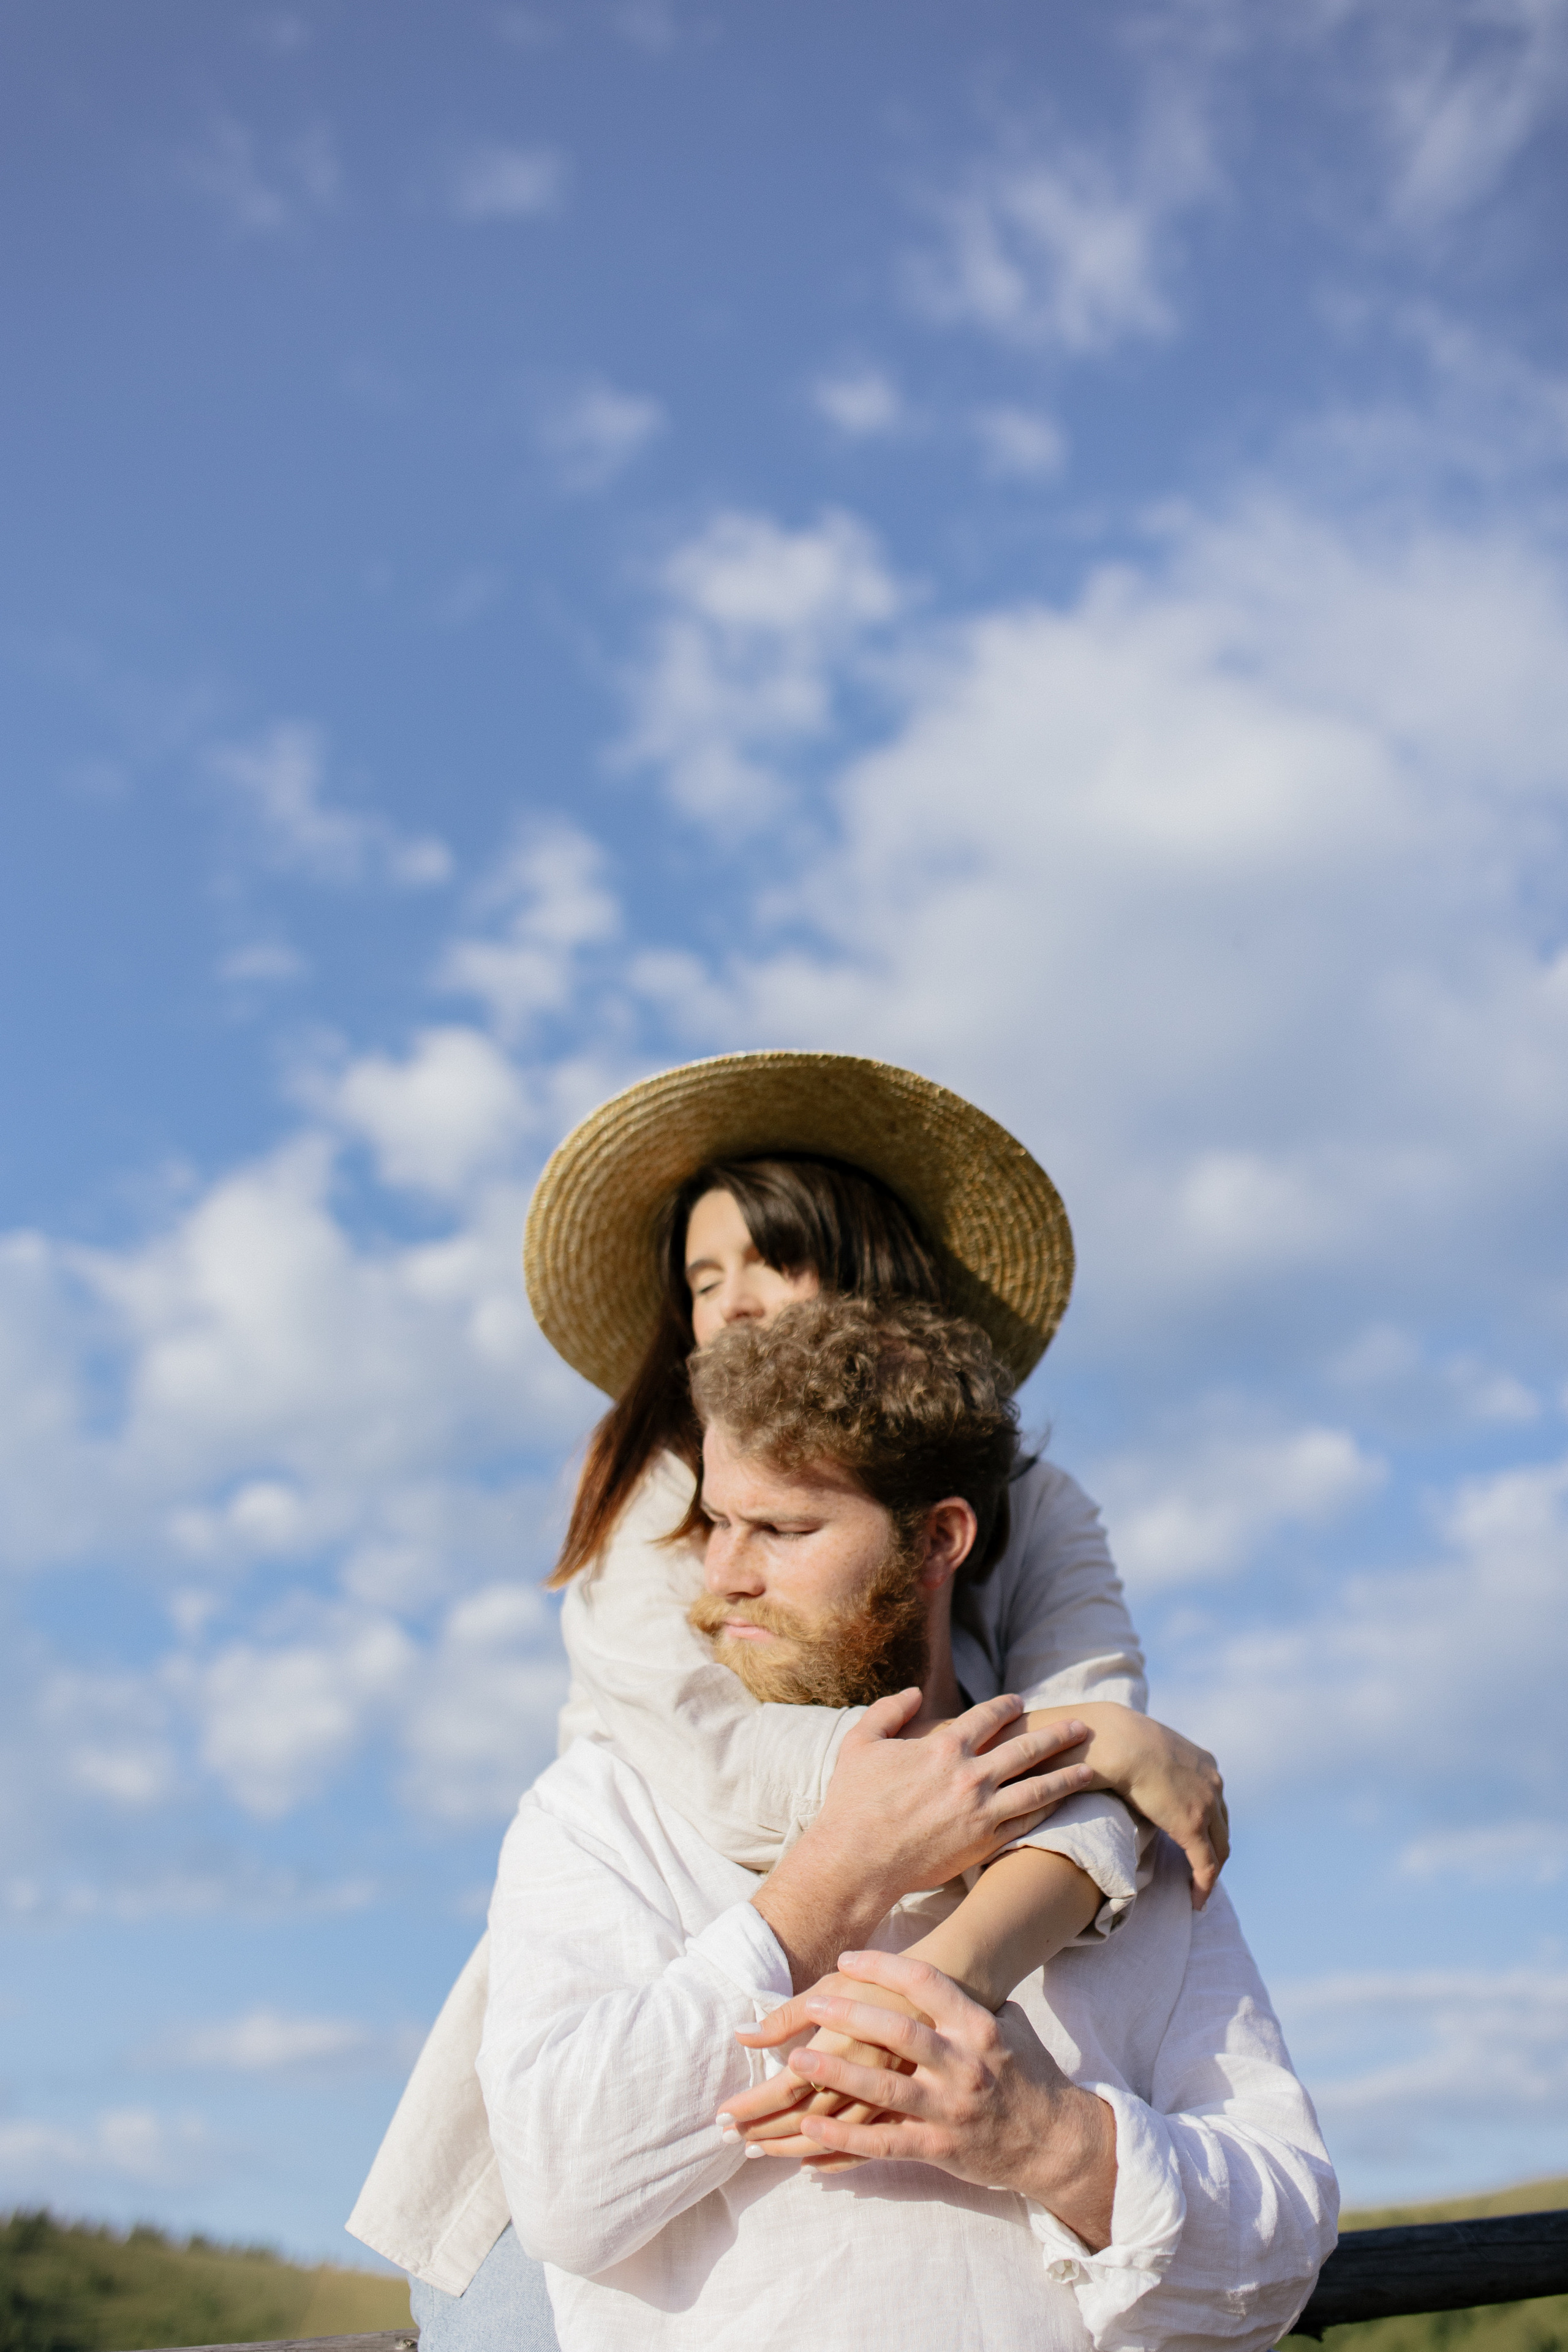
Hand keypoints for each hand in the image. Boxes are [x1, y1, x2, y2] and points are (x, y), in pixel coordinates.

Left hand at [722, 1972, 929, 2170]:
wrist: (963, 1994)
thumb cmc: (889, 1987)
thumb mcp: (839, 1986)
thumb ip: (790, 2015)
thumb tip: (741, 2035)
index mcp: (848, 2043)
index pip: (789, 2083)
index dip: (755, 2099)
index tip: (724, 2110)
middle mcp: (871, 2079)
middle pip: (807, 2114)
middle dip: (764, 2127)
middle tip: (728, 2137)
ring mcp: (895, 2105)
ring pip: (835, 2136)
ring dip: (792, 2146)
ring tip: (755, 2150)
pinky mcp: (918, 2121)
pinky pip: (872, 2148)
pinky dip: (838, 2158)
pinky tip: (809, 2164)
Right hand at [752, 1692, 1095, 1988]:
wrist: (857, 1862)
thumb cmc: (852, 1802)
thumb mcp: (860, 1743)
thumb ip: (889, 1711)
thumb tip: (916, 1693)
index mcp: (943, 1747)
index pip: (987, 1717)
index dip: (1007, 1707)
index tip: (1021, 1703)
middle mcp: (971, 1775)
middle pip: (1026, 1748)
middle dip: (1057, 1735)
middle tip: (1081, 1728)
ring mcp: (982, 1811)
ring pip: (1038, 1787)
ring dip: (1067, 1774)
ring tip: (1090, 1767)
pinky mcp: (985, 1842)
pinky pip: (1026, 1821)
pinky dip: (1048, 1810)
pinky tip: (1063, 1805)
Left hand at [753, 1949, 1116, 2249]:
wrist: (1056, 2144)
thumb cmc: (1026, 2076)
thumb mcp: (1008, 2027)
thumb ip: (968, 2003)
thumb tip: (932, 1970)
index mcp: (978, 2028)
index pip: (927, 1984)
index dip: (883, 1967)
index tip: (847, 1959)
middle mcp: (964, 2066)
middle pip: (900, 2033)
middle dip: (850, 2015)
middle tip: (811, 2003)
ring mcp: (950, 2111)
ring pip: (885, 2090)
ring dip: (836, 2073)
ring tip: (796, 2059)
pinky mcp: (940, 2150)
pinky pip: (884, 2143)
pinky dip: (845, 2138)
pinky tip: (811, 2128)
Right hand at [1051, 1706, 1227, 1905]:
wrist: (1119, 1740)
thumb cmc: (1119, 1740)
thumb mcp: (1147, 1749)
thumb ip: (1152, 1764)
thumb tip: (1134, 1773)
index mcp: (1203, 1762)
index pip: (1214, 1801)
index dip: (1210, 1826)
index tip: (1201, 1843)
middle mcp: (1213, 1782)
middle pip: (1222, 1826)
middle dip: (1214, 1850)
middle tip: (1201, 1871)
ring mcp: (1207, 1804)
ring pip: (1219, 1848)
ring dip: (1210, 1869)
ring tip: (1198, 1888)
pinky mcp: (1193, 1826)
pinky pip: (1206, 1865)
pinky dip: (1204, 1885)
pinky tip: (1196, 1901)